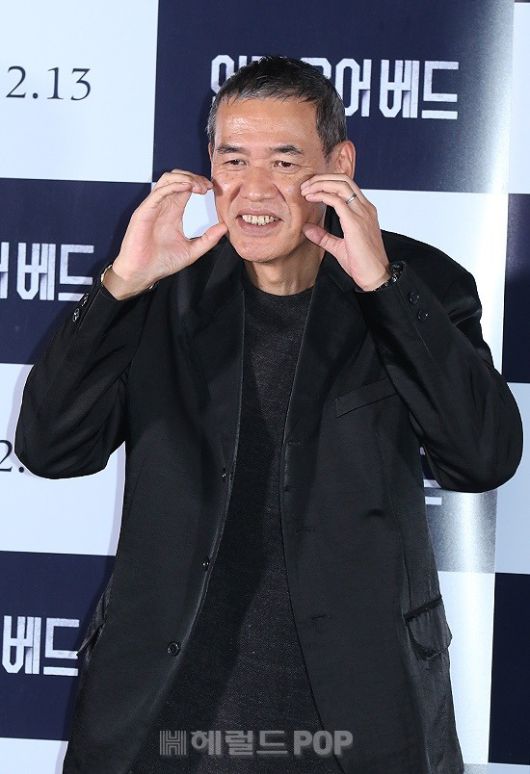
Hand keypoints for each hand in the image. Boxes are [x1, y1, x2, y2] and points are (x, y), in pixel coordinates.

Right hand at [108, 170, 227, 297]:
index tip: (212, 188)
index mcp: (173, 212)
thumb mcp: (192, 250)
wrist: (142, 273)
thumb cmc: (161, 262)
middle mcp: (163, 206)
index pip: (185, 187)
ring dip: (185, 178)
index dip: (199, 183)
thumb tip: (225, 227)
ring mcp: (153, 207)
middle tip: (207, 186)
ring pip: (168, 180)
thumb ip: (208, 239)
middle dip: (194, 177)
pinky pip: (160, 191)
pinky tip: (188, 187)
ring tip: (199, 186)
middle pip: (177, 178)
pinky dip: (175, 185)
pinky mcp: (144, 211)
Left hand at [300, 174, 390, 290]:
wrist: (375, 276)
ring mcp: (362, 213)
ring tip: (305, 190)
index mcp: (364, 211)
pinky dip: (322, 195)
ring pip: (341, 185)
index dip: (327, 182)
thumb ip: (323, 237)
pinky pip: (337, 200)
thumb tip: (307, 228)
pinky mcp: (355, 222)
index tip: (310, 189)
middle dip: (321, 178)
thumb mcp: (338, 247)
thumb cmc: (362, 264)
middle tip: (305, 185)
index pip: (346, 186)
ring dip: (320, 183)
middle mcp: (365, 208)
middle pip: (344, 179)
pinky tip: (311, 198)